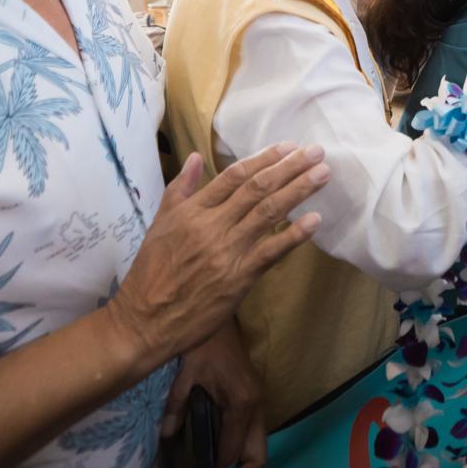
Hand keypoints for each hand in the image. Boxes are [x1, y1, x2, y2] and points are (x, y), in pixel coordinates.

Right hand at [106, 145, 328, 369]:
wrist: (144, 320)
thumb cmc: (150, 273)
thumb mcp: (159, 224)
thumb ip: (179, 189)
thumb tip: (194, 156)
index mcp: (192, 211)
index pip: (234, 176)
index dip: (263, 158)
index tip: (288, 147)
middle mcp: (211, 226)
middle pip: (257, 189)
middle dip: (289, 167)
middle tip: (316, 152)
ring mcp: (227, 251)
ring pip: (268, 213)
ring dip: (298, 191)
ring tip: (322, 173)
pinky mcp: (238, 278)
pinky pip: (271, 252)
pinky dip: (294, 235)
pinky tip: (315, 219)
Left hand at [163, 322, 265, 467]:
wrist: (222, 319)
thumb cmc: (205, 343)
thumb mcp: (186, 374)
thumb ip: (177, 406)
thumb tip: (169, 435)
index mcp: (241, 403)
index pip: (231, 451)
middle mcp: (255, 407)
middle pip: (257, 457)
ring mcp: (257, 403)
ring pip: (257, 448)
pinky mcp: (253, 400)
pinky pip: (250, 436)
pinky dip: (238, 453)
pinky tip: (216, 457)